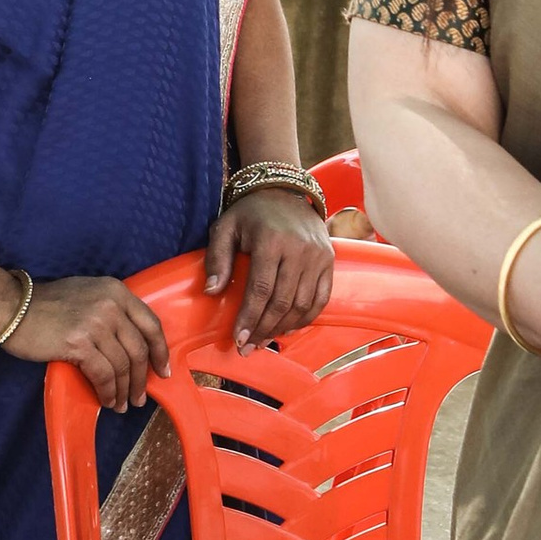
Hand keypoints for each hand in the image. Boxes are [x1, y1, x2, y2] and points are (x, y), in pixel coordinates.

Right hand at [10, 274, 168, 411]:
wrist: (12, 308)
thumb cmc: (46, 305)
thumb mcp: (87, 296)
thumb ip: (111, 312)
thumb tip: (129, 348)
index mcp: (116, 291)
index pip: (150, 324)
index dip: (160, 351)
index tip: (163, 370)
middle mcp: (111, 304)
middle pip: (139, 349)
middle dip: (141, 378)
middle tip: (140, 398)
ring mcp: (96, 323)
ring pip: (122, 366)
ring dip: (124, 390)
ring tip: (122, 405)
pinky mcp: (79, 343)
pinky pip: (103, 375)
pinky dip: (108, 392)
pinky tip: (107, 401)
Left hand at [204, 187, 332, 352]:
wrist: (284, 191)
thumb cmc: (250, 213)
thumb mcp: (225, 227)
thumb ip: (217, 259)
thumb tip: (211, 292)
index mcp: (271, 241)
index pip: (260, 290)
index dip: (249, 318)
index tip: (237, 339)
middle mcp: (299, 249)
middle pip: (281, 302)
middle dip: (263, 330)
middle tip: (247, 348)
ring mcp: (318, 256)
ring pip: (302, 305)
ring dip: (282, 329)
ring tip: (263, 341)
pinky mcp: (329, 261)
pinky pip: (320, 299)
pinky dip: (305, 318)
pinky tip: (287, 329)